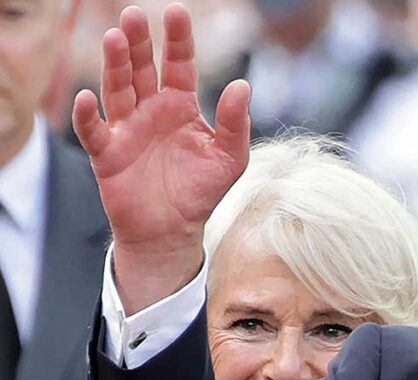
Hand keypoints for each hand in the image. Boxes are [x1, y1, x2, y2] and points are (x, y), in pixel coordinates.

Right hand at [72, 3, 249, 313]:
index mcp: (181, 105)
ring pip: (116, 89)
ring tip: (115, 39)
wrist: (172, 232)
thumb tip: (242, 85)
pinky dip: (87, 114)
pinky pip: (93, 129)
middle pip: (141, 68)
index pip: (179, 64)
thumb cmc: (202, 192)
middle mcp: (151, 110)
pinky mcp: (106, 152)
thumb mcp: (230, 158)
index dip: (177, 40)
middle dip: (138, 42)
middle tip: (134, 15)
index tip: (176, 13)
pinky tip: (87, 97)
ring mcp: (126, 128)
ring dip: (114, 65)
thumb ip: (235, 123)